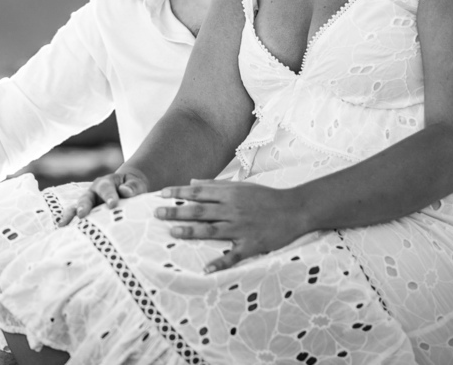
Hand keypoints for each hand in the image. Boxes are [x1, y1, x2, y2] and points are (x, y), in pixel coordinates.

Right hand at [57, 169, 149, 225]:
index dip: (109, 196)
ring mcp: (88, 202)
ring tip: (64, 224)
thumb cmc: (132, 187)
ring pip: (77, 207)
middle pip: (87, 198)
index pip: (106, 188)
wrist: (126, 187)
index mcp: (107, 182)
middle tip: (81, 214)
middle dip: (84, 206)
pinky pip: (75, 216)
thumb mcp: (135, 184)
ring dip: (71, 215)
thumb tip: (125, 192)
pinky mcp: (86, 212)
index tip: (112, 205)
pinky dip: (68, 221)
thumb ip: (132, 187)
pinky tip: (62, 230)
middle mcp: (94, 191)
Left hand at [157, 180, 307, 272]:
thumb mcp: (241, 186)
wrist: (295, 210)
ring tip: (173, 232)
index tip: (161, 194)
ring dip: (191, 232)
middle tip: (157, 213)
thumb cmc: (266, 196)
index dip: (179, 192)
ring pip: (212, 230)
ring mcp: (241, 228)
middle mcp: (233, 209)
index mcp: (230, 194)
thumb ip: (215, 185)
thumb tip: (192, 182)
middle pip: (201, 210)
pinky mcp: (251, 245)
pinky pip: (233, 256)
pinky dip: (220, 263)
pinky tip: (205, 269)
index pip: (198, 192)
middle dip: (177, 211)